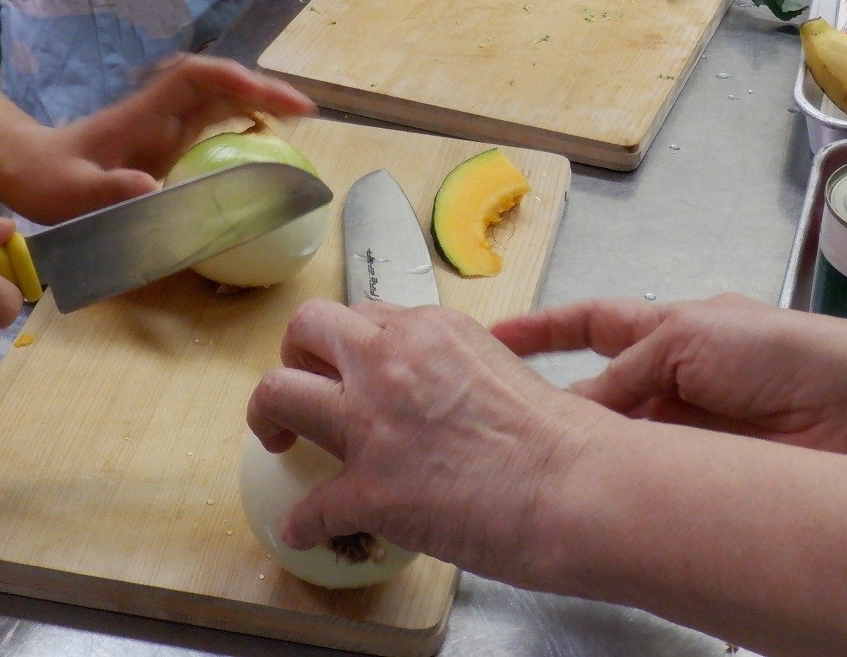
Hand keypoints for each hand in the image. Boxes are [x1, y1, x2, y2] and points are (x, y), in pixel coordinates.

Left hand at [0, 54, 315, 224]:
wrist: (26, 169)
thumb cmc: (48, 181)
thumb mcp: (72, 193)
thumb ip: (109, 191)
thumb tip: (151, 189)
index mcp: (144, 114)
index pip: (199, 78)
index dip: (240, 82)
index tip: (275, 101)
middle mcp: (162, 112)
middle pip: (222, 84)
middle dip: (265, 90)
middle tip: (306, 113)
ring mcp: (167, 124)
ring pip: (223, 100)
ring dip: (260, 104)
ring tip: (299, 124)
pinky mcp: (169, 141)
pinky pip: (215, 122)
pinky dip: (245, 124)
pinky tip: (265, 144)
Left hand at [247, 300, 614, 584]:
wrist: (577, 487)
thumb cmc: (563, 438)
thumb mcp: (505, 368)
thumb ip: (456, 370)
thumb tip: (438, 397)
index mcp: (430, 330)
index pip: (365, 316)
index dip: (351, 345)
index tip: (351, 367)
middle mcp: (390, 361)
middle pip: (307, 329)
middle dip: (295, 354)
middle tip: (304, 385)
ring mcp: (373, 423)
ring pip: (278, 391)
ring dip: (269, 416)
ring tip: (277, 437)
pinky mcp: (369, 489)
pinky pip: (311, 506)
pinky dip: (304, 523)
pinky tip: (305, 530)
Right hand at [495, 294, 846, 456]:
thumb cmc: (789, 353)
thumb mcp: (689, 338)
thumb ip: (628, 368)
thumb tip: (579, 400)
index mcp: (669, 333)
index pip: (590, 326)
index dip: (542, 331)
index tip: (493, 338)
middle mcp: (671, 383)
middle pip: (595, 395)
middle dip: (550, 405)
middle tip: (505, 423)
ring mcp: (685, 433)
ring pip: (616, 442)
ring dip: (587, 450)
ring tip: (541, 464)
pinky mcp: (703, 476)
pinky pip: (649, 480)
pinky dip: (623, 488)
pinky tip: (598, 497)